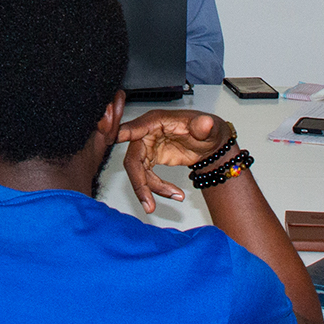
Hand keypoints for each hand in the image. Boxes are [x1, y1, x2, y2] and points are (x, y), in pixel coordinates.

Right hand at [118, 110, 233, 213]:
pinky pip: (147, 178)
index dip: (125, 133)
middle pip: (133, 159)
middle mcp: (147, 133)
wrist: (210, 142)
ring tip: (176, 197)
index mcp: (156, 121)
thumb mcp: (209, 127)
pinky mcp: (150, 159)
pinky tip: (176, 194)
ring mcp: (147, 147)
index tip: (114, 139)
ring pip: (138, 172)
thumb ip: (204, 126)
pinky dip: (158, 188)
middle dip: (139, 182)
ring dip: (150, 189)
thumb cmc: (207, 129)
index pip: (137, 127)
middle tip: (148, 203)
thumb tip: (206, 123)